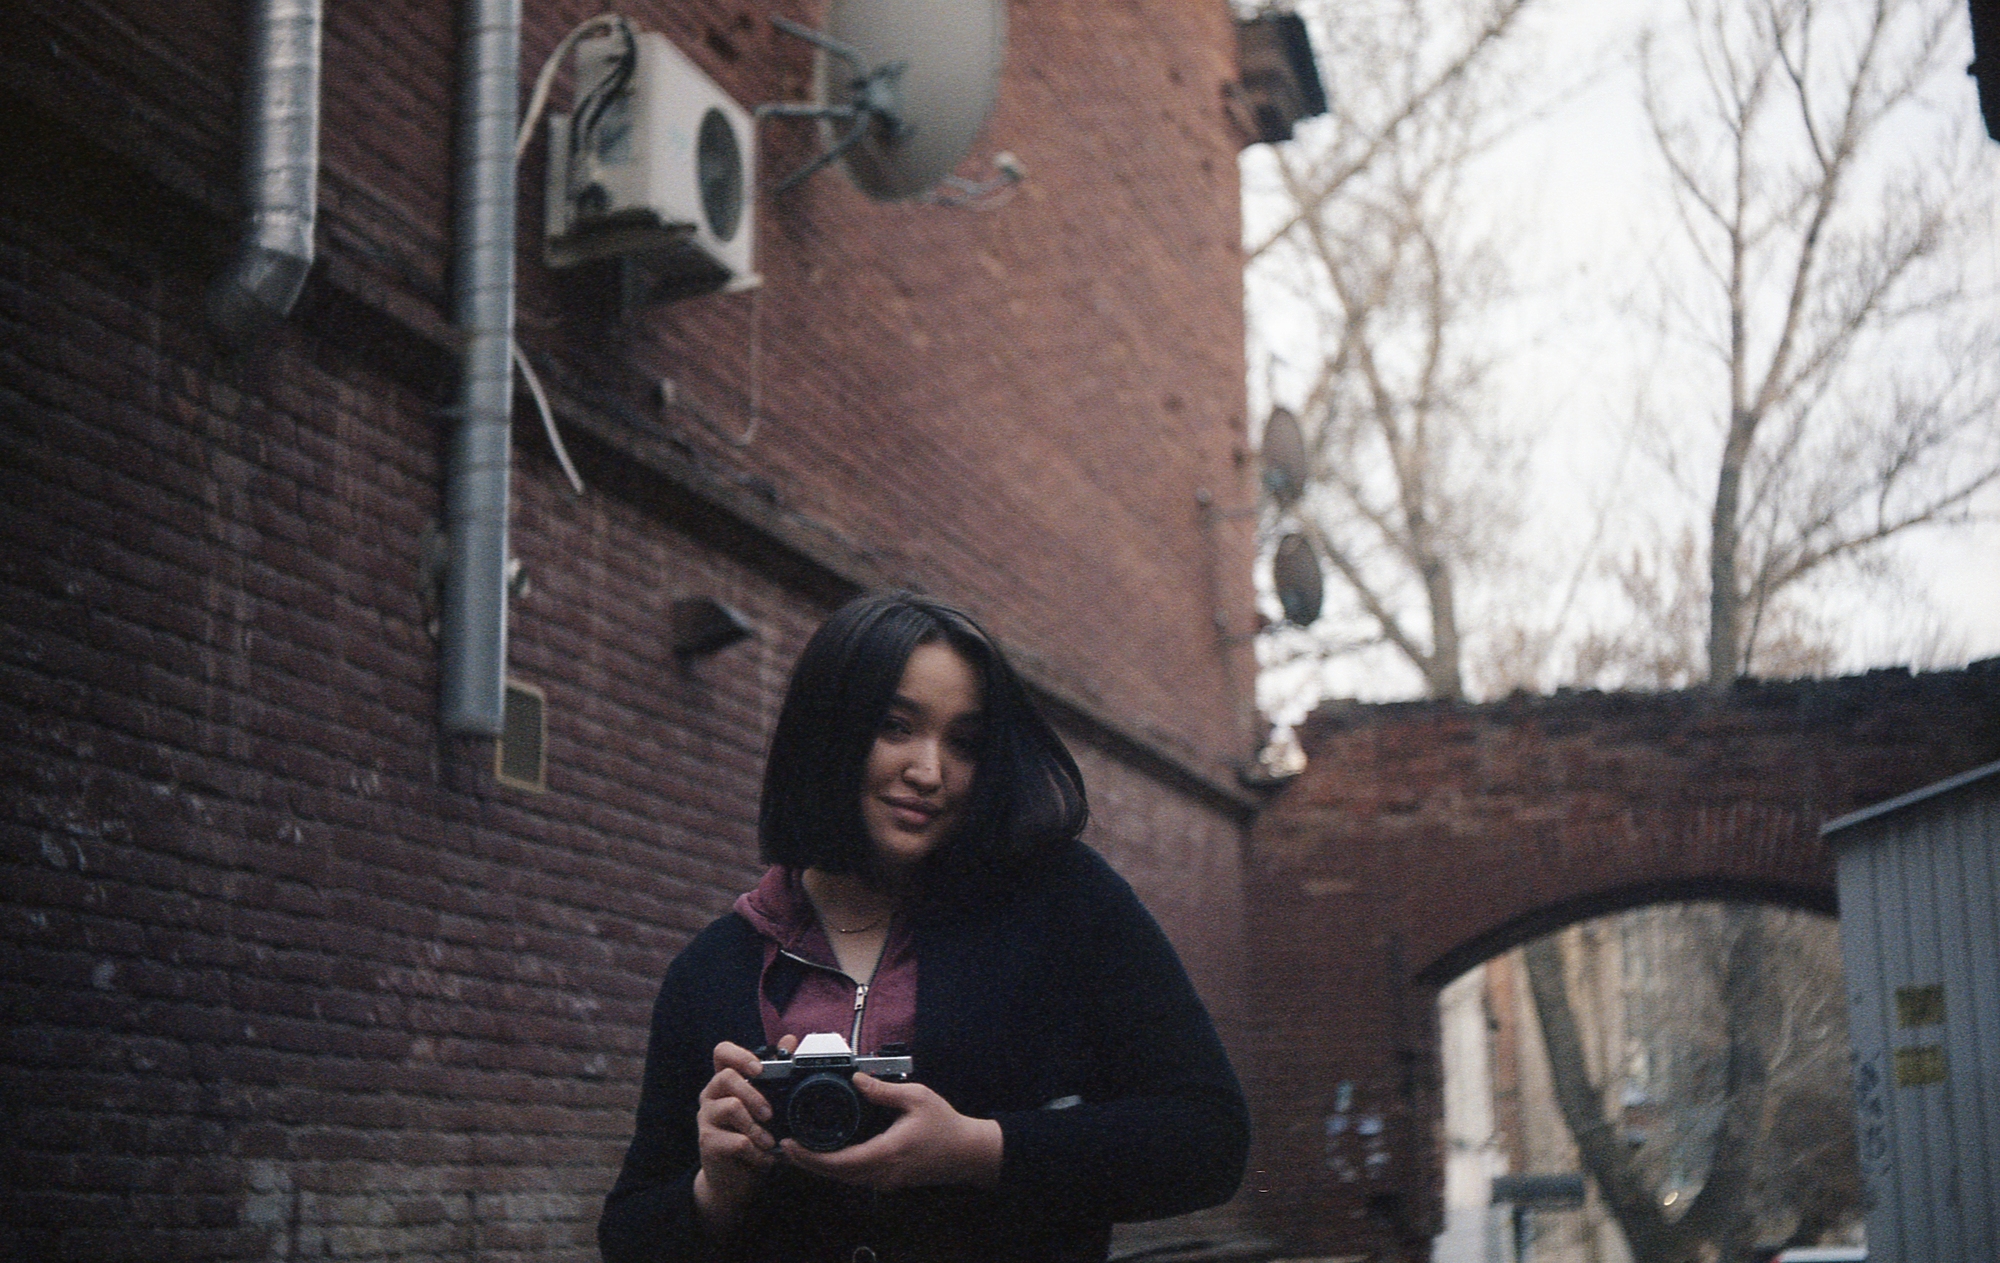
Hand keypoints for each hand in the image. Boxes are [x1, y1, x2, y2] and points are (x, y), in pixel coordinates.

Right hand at [693, 1036, 794, 1236]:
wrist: (735, 1179)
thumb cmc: (754, 1136)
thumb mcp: (767, 1104)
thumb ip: (776, 1073)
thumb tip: (790, 1039)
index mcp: (726, 1082)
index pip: (722, 1052)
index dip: (740, 1055)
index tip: (760, 1070)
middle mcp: (711, 1095)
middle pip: (726, 1077)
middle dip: (754, 1094)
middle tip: (771, 1114)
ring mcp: (706, 1119)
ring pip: (731, 1107)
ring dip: (757, 1126)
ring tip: (769, 1142)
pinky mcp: (707, 1142)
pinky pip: (737, 1140)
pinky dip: (758, 1151)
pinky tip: (765, 1158)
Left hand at [780, 1073, 1003, 1191]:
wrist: (968, 1152)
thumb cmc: (946, 1125)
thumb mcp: (917, 1098)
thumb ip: (883, 1090)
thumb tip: (856, 1078)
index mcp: (886, 1152)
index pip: (839, 1161)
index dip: (810, 1156)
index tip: (791, 1145)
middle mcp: (882, 1173)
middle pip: (835, 1175)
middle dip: (808, 1163)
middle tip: (786, 1148)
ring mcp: (886, 1180)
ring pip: (844, 1179)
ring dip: (821, 1168)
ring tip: (800, 1151)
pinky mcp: (890, 1181)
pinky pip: (856, 1178)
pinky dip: (838, 1169)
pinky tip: (829, 1156)